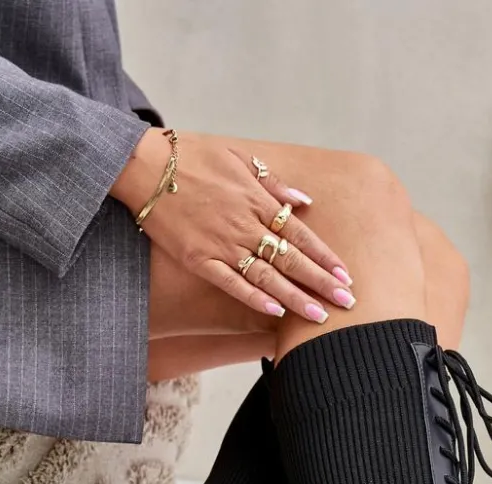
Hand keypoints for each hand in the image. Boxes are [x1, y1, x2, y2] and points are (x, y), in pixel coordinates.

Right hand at [111, 128, 353, 321]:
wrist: (144, 165)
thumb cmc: (193, 158)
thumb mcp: (238, 158)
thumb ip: (273, 183)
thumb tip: (304, 202)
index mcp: (257, 200)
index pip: (300, 234)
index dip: (324, 256)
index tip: (346, 275)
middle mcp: (245, 225)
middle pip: (291, 259)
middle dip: (321, 282)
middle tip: (347, 303)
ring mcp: (222, 243)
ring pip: (267, 276)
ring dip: (295, 297)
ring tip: (319, 316)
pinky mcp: (199, 259)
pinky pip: (231, 282)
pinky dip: (254, 298)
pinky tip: (275, 312)